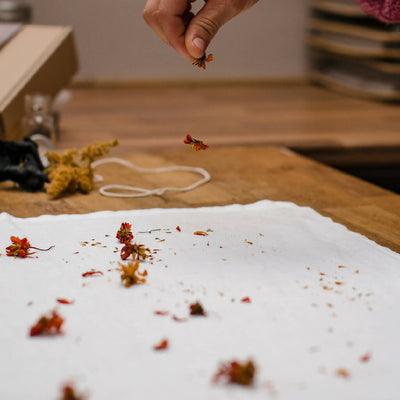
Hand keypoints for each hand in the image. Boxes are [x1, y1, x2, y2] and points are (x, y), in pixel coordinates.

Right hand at [143, 0, 258, 60]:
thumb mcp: (228, 3)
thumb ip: (208, 25)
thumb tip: (193, 50)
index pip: (164, 16)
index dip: (177, 41)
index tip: (194, 56)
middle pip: (154, 15)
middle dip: (174, 37)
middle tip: (195, 48)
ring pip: (155, 13)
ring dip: (174, 30)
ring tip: (197, 32)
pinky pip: (162, 7)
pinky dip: (175, 21)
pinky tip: (193, 21)